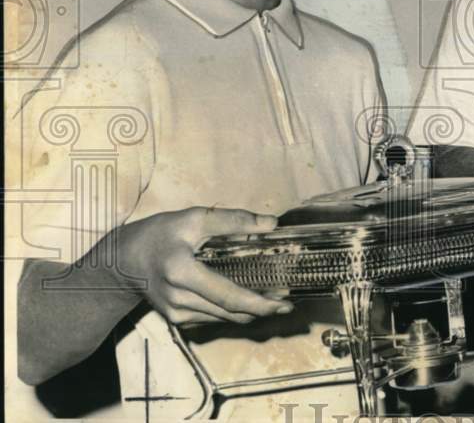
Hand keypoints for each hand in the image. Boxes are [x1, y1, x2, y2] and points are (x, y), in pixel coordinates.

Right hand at [109, 207, 290, 326]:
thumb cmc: (158, 234)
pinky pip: (212, 318)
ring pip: (223, 319)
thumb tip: (271, 223)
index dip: (259, 303)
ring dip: (250, 313)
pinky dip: (232, 312)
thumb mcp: (194, 218)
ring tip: (275, 302)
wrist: (121, 261)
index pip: (228, 295)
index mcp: (182, 271)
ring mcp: (176, 313)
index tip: (283, 302)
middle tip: (287, 304)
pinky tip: (248, 303)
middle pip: (229, 312)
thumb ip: (234, 220)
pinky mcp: (176, 319)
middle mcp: (178, 298)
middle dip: (261, 310)